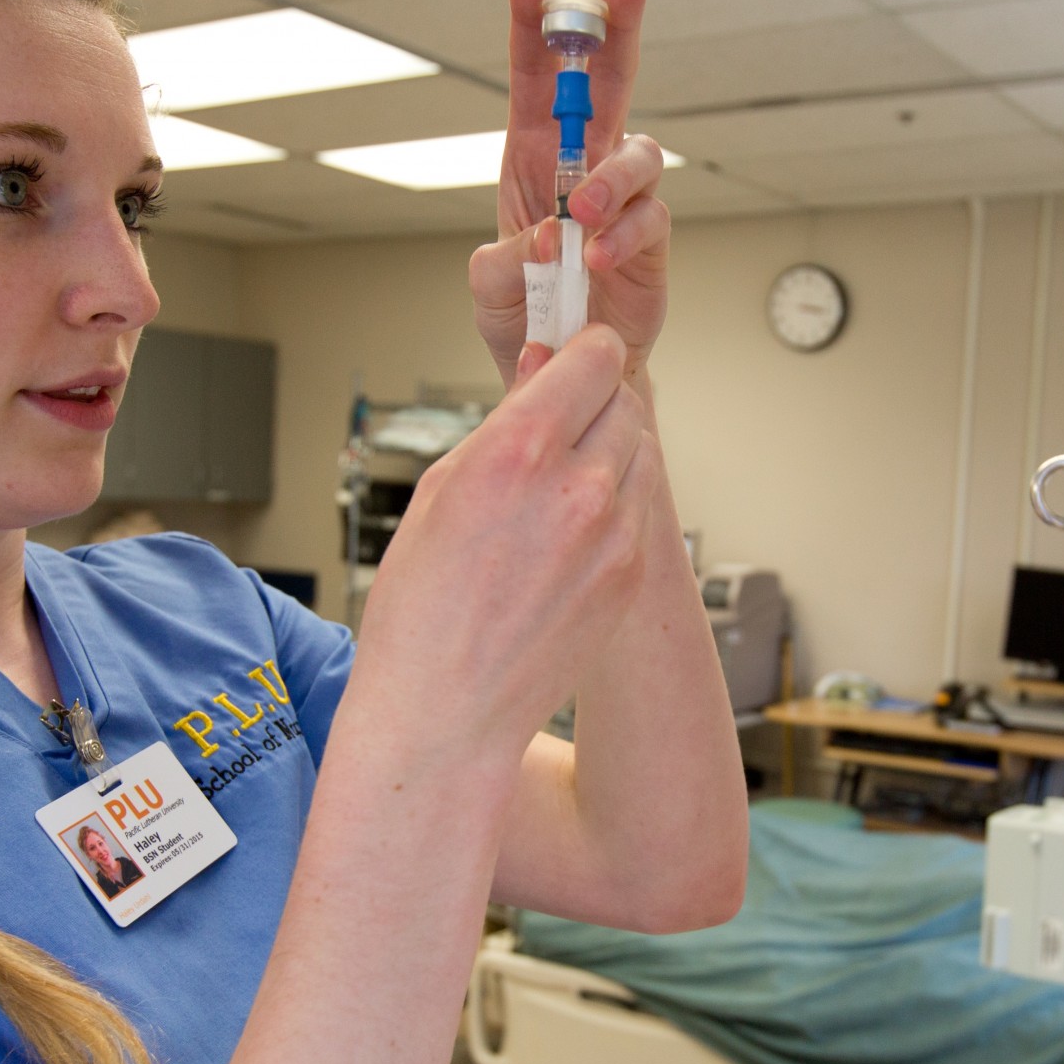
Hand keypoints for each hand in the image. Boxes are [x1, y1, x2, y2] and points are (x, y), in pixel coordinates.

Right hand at [349, 325, 656, 769]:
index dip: (582, 354)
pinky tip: (567, 533)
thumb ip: (504, 421)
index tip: (570, 361)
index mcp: (519, 451)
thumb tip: (543, 368)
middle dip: (595, 403)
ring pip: (641, 453)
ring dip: (609, 452)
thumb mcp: (441, 490)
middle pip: (626, 400)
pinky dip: (613, 505)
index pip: (595, 357)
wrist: (447, 709)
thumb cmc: (422, 606)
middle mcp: (579, 488)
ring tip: (559, 483)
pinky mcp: (632, 574)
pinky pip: (639, 509)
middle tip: (560, 423)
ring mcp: (615, 535)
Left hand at [470, 0, 668, 385]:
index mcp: (534, 154)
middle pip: (609, 77)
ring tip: (582, 215)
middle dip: (617, 22)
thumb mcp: (489, 289)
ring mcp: (623, 198)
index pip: (536, 74)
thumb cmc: (525, 319)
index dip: (535, 24)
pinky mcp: (652, 238)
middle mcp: (583, 163)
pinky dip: (622, 235)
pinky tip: (594, 259)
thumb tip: (541, 239)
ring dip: (610, 175)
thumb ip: (501, 264)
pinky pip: (650, 218)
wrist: (567, 372)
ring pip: (637, 152)